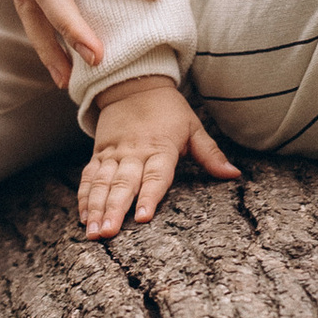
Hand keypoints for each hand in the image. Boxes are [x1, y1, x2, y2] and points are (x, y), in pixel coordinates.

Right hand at [77, 75, 241, 237]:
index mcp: (160, 148)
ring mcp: (114, 154)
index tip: (143, 218)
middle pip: (123, 184)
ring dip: (96, 209)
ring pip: (102, 184)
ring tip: (93, 232)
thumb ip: (210, 154)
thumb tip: (234, 174)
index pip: (155, 176)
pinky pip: (89, 177)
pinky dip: (85, 197)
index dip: (150, 197)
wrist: (134, 83)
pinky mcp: (99, 153)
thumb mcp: (193, 127)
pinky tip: (83, 217)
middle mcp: (134, 153)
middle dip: (114, 210)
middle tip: (108, 234)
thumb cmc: (169, 109)